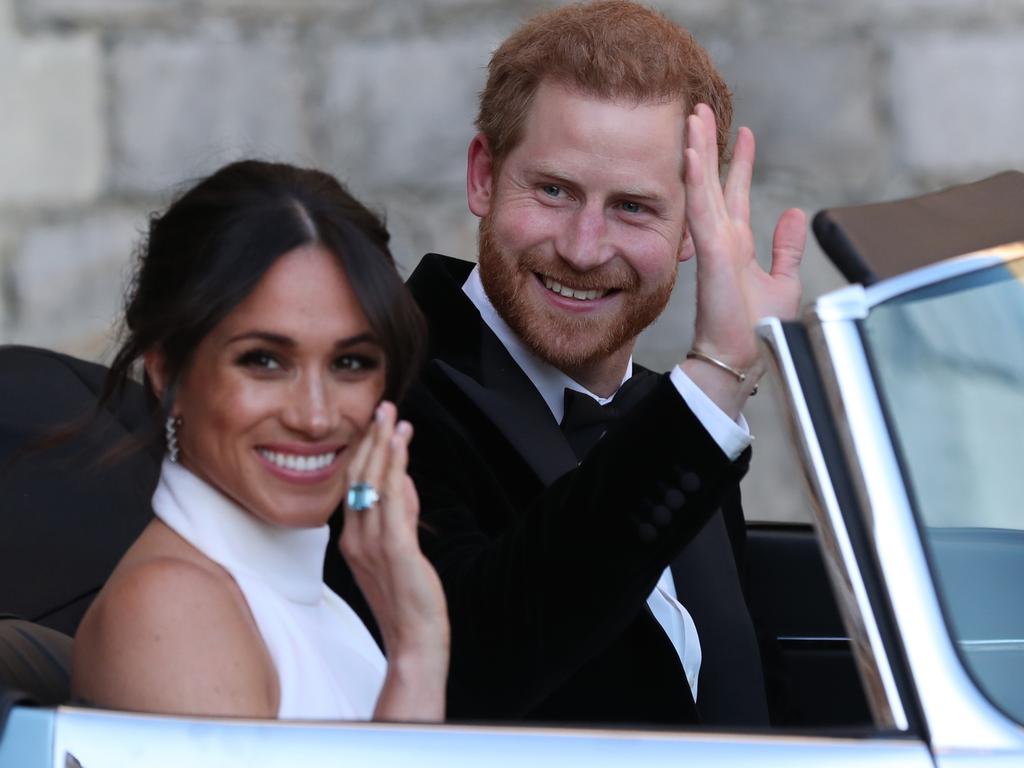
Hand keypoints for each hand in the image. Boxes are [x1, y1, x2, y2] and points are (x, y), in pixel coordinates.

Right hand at [339, 401, 448, 719]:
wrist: (414, 641)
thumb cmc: (408, 600)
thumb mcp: (400, 550)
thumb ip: (401, 515)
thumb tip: (405, 480)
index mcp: (352, 539)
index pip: (354, 486)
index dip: (365, 452)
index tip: (377, 425)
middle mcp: (355, 538)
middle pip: (359, 477)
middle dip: (372, 439)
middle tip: (383, 407)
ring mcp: (372, 543)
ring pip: (373, 482)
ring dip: (384, 445)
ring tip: (392, 415)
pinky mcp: (395, 549)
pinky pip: (392, 499)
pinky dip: (395, 467)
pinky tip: (401, 445)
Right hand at [681, 104, 805, 415]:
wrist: (743, 357)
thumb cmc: (757, 329)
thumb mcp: (782, 280)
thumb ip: (786, 247)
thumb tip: (794, 213)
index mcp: (737, 245)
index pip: (736, 193)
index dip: (739, 162)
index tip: (743, 133)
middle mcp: (722, 239)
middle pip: (712, 182)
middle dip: (708, 145)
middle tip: (701, 110)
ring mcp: (713, 244)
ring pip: (702, 187)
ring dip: (697, 151)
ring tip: (694, 117)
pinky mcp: (711, 253)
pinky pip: (701, 209)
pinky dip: (696, 180)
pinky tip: (691, 153)